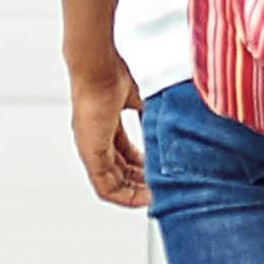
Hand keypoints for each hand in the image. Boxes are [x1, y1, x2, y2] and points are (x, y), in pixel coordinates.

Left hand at [69, 57, 148, 207]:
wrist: (99, 65)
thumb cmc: (114, 72)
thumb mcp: (141, 97)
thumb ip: (152, 113)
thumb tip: (174, 123)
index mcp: (105, 124)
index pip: (123, 153)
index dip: (142, 165)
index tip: (159, 172)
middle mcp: (96, 139)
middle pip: (118, 170)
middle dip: (141, 182)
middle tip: (160, 189)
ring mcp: (91, 148)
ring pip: (112, 182)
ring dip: (134, 193)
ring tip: (154, 197)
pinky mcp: (90, 155)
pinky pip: (105, 187)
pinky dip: (124, 196)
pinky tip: (142, 198)